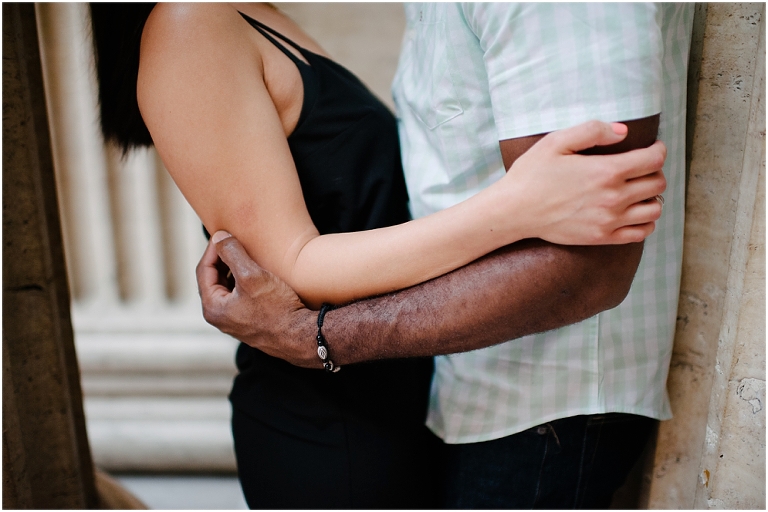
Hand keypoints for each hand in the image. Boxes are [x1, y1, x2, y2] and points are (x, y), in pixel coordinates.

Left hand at [196, 231, 316, 366]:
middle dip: (223, 259)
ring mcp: (235, 322)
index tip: (225, 234)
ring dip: (235, 270)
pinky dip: (244, 282)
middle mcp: (220, 318)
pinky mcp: (250, 323)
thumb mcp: (252, 275)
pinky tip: (259, 275)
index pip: (204, 270)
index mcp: (213, 308)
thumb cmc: (277, 309)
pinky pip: (240, 297)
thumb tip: (218, 237)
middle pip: (214, 279)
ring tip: (248, 255)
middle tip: (236, 242)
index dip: (213, 249)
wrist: (301, 337)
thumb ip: (232, 253)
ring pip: (228, 288)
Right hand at [501, 120, 666, 244]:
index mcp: (606, 171)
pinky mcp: (602, 237)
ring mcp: (609, 221)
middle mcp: (614, 198)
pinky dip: (645, 222)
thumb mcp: (556, 141)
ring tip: (637, 190)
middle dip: (654, 171)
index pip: (654, 160)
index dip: (658, 150)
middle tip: (639, 168)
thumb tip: (623, 132)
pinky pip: (641, 233)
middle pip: (657, 184)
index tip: (651, 147)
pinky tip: (631, 212)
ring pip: (654, 210)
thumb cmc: (532, 174)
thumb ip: (592, 131)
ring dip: (651, 197)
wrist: (514, 211)